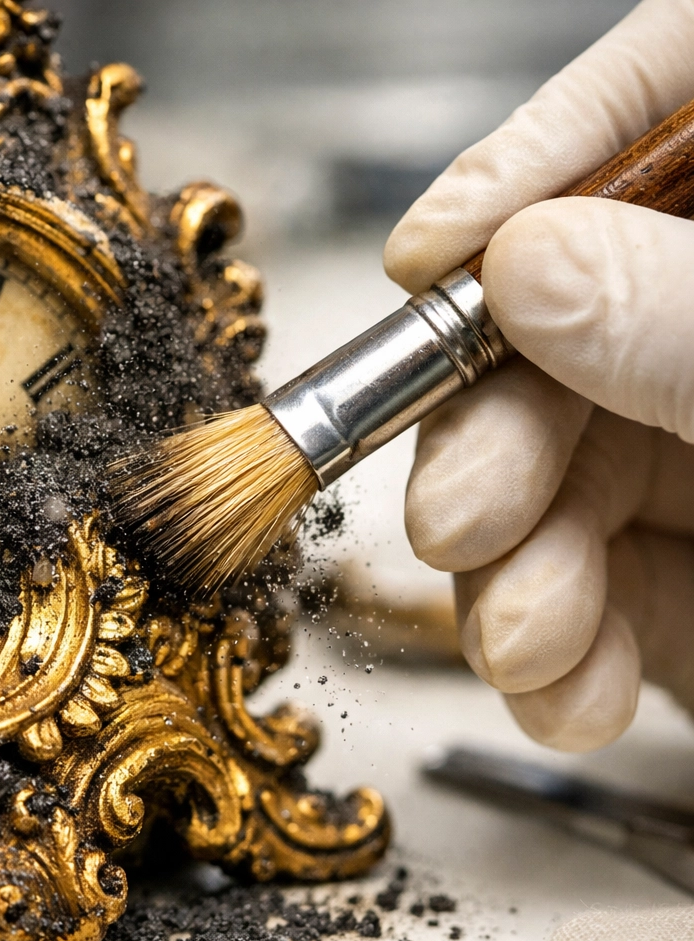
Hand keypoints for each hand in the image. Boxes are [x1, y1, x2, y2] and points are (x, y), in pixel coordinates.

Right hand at [385, 0, 693, 754]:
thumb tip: (528, 265)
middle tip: (461, 513)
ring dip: (508, 567)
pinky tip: (558, 682)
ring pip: (544, 463)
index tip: (434, 257)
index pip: (665, 96)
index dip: (529, 167)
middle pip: (557, 318)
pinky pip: (579, 572)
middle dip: (490, 432)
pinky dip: (548, 642)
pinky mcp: (680, 556)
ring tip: (526, 640)